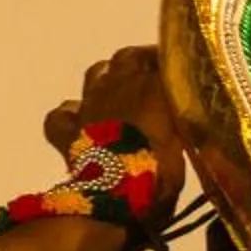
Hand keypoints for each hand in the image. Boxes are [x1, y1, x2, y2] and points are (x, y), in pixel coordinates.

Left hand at [42, 45, 186, 213]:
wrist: (114, 192)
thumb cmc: (158, 170)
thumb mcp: (183, 147)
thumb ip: (182, 128)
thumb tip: (189, 122)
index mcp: (152, 88)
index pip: (165, 62)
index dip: (172, 65)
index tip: (182, 69)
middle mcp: (119, 87)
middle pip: (128, 58)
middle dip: (140, 62)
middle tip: (152, 72)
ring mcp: (89, 105)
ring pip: (96, 75)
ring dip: (107, 79)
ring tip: (119, 91)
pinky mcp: (66, 129)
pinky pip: (61, 116)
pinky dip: (70, 117)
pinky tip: (78, 123)